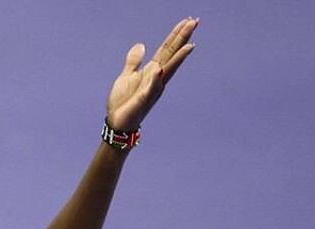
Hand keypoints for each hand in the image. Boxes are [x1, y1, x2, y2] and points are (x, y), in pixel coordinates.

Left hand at [105, 17, 197, 132]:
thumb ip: (134, 61)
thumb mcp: (126, 76)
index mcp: (152, 70)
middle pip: (172, 54)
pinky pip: (151, 88)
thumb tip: (141, 45)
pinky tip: (160, 69)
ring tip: (190, 45)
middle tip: (196, 22)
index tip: (189, 20)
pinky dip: (156, 79)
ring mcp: (153, 88)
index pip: (167, 48)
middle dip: (183, 38)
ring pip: (168, 70)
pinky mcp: (144, 99)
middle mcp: (157, 78)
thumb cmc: (123, 101)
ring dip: (178, 58)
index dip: (177, 34)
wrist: (118, 122)